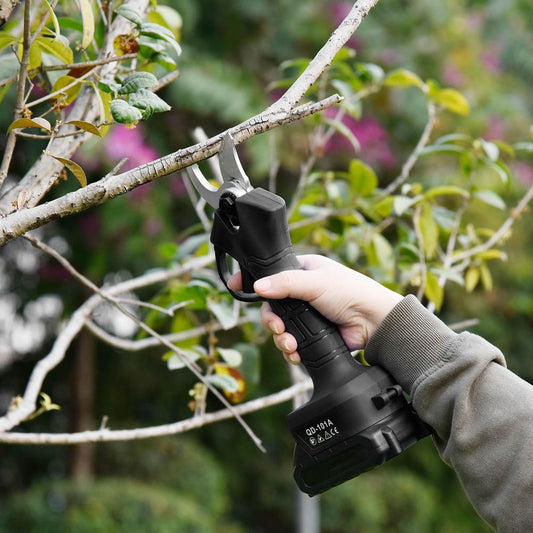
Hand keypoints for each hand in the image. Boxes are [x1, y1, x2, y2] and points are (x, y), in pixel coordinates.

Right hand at [228, 254, 402, 364]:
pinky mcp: (312, 335)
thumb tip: (258, 287)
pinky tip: (296, 353)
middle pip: (272, 307)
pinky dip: (291, 350)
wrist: (374, 323)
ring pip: (279, 328)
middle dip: (271, 321)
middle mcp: (302, 292)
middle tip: (277, 328)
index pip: (271, 275)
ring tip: (291, 345)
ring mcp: (306, 315)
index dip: (254, 282)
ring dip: (281, 338)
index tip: (235, 286)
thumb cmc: (351, 292)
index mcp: (303, 271)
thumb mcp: (314, 282)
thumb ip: (284, 284)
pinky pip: (292, 343)